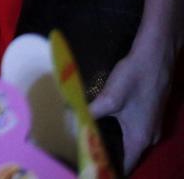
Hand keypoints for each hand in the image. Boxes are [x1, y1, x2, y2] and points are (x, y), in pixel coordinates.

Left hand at [94, 30, 177, 172]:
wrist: (154, 57)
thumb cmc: (134, 78)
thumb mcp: (109, 97)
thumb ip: (91, 113)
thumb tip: (70, 123)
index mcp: (140, 138)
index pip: (126, 165)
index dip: (108, 168)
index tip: (91, 166)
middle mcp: (149, 138)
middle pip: (127, 156)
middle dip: (106, 156)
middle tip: (84, 153)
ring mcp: (151, 127)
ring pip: (129, 144)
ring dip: (112, 144)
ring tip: (89, 142)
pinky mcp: (148, 116)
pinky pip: (132, 133)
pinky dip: (118, 134)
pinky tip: (102, 127)